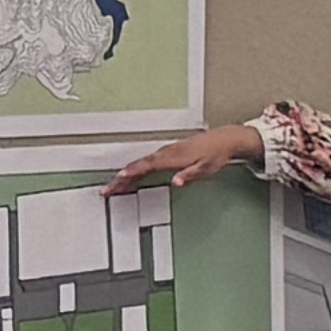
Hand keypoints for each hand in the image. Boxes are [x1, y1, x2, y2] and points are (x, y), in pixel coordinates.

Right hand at [102, 124, 259, 196]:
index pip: (146, 166)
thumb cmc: (215, 154)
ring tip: (113, 186)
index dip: (131, 173)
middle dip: (120, 178)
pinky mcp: (168, 153)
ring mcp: (166, 152)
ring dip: (125, 175)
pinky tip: (132, 176)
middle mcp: (166, 153)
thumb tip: (176, 182)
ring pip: (140, 164)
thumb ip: (188, 175)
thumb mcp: (205, 169)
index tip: (118, 180)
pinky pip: (146, 162)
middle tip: (107, 190)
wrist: (224, 140)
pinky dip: (135, 169)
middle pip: (138, 166)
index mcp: (173, 157)